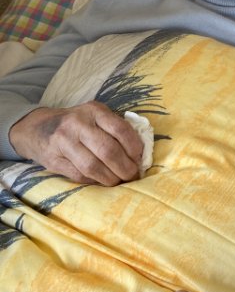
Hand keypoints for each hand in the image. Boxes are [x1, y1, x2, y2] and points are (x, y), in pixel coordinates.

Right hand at [9, 102, 143, 185]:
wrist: (38, 128)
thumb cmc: (76, 123)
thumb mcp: (95, 116)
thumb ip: (115, 128)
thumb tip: (139, 154)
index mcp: (93, 110)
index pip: (120, 129)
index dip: (134, 147)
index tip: (139, 158)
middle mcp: (77, 124)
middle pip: (108, 151)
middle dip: (125, 167)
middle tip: (133, 175)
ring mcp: (63, 142)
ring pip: (93, 167)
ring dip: (111, 178)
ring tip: (119, 180)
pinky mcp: (54, 160)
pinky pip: (80, 176)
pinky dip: (95, 181)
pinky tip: (102, 180)